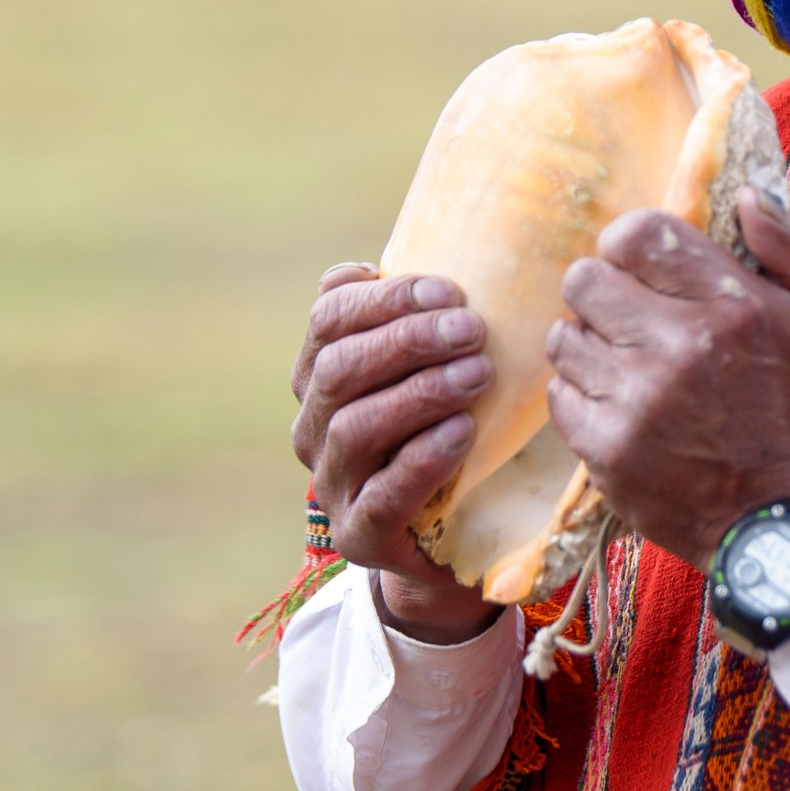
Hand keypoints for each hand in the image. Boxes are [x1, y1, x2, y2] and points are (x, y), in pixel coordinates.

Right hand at [290, 263, 502, 644]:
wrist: (448, 537)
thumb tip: (412, 253)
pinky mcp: (359, 535)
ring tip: (477, 376)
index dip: (384, 298)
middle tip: (472, 329)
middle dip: (408, 341)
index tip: (448, 290)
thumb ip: (415, 317)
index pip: (328, 319)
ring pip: (356, 426)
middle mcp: (313, 426)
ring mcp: (331, 483)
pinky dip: (422, 458)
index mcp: (319, 375)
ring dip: (420, 393)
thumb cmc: (442, 430)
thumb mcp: (427, 368)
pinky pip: (382, 495)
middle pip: (339, 368)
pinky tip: (462, 433)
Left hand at [545, 190, 789, 572]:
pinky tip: (618, 407)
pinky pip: (560, 393)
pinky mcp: (605, 447)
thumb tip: (747, 197)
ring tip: (623, 365)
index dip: (627, 244)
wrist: (775, 515)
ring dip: (589, 346)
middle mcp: (679, 346)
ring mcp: (637, 400)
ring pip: (564, 337)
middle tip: (626, 318)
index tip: (638, 267)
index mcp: (731, 306)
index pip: (636, 234)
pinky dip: (583, 397)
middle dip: (601, 293)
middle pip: (583, 279)